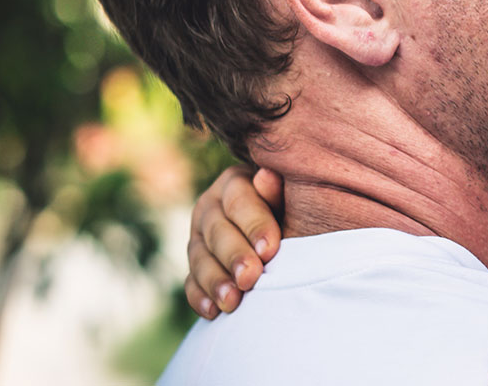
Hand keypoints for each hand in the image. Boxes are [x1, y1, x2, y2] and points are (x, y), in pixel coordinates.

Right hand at [184, 165, 283, 317]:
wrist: (288, 233)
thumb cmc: (296, 214)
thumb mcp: (291, 202)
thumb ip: (279, 193)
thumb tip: (267, 176)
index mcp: (235, 185)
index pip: (240, 201)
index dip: (254, 225)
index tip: (270, 250)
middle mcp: (211, 207)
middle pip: (217, 232)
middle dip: (234, 257)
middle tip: (249, 279)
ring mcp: (199, 237)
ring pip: (200, 258)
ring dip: (216, 281)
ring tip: (232, 301)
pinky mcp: (196, 265)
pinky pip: (191, 281)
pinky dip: (200, 297)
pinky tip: (212, 312)